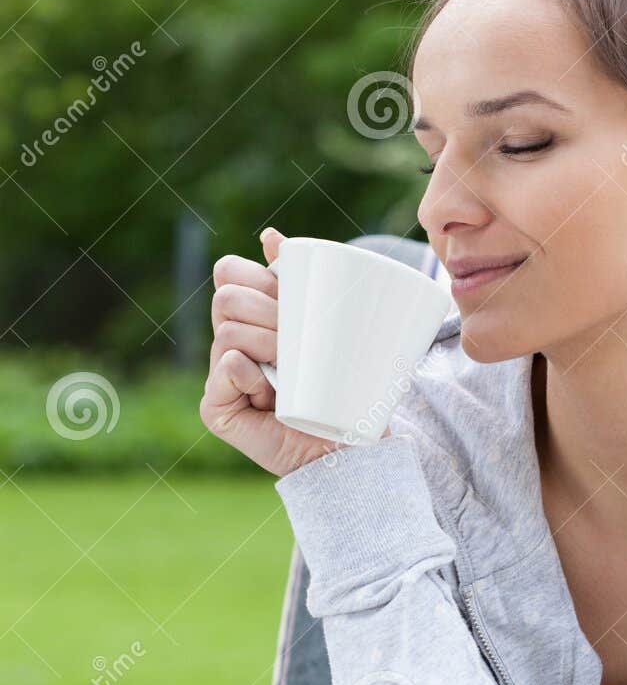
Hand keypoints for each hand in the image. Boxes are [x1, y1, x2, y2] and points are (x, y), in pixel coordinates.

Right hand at [202, 226, 358, 476]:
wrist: (350, 448)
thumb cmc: (343, 387)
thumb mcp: (328, 327)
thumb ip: (301, 284)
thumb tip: (270, 236)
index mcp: (250, 317)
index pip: (229, 272)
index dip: (257, 275)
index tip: (292, 294)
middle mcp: (230, 342)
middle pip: (228, 296)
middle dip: (269, 308)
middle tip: (300, 336)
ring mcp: (220, 375)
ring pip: (229, 330)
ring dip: (267, 341)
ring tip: (292, 365)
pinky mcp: (217, 407)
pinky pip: (225, 366)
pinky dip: (249, 370)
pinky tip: (270, 388)